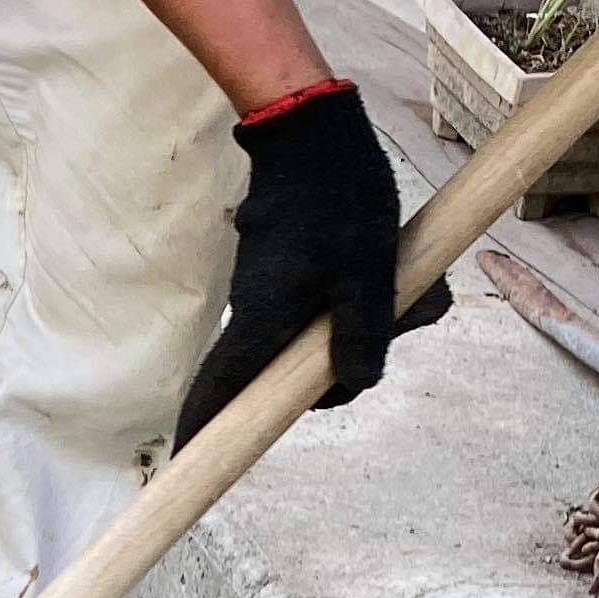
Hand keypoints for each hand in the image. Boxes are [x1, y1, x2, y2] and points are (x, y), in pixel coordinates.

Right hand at [172, 82, 448, 448]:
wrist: (313, 129)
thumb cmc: (338, 197)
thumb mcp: (366, 272)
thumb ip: (364, 335)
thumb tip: (356, 385)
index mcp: (262, 323)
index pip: (221, 394)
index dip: (205, 434)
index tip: (187, 468)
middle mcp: (256, 315)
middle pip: (280, 378)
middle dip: (338, 373)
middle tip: (398, 328)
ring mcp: (269, 294)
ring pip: (309, 341)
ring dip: (358, 331)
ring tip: (411, 291)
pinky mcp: (286, 274)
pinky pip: (318, 310)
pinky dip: (355, 305)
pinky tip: (397, 275)